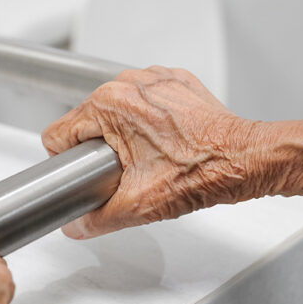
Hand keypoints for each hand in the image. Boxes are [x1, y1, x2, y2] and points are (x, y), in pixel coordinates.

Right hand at [42, 66, 267, 238]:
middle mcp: (128, 83)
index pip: (58, 134)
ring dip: (123, 133)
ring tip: (149, 156)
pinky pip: (143, 102)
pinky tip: (165, 142)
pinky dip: (149, 121)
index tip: (91, 174)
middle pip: (87, 121)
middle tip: (128, 170)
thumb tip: (77, 225)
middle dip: (99, 149)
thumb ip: (95, 219)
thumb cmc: (201, 172)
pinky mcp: (174, 81)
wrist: (244, 159)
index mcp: (109, 104)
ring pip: (115, 110)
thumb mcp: (137, 206)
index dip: (68, 163)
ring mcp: (153, 78)